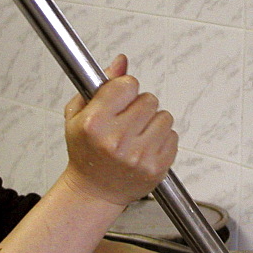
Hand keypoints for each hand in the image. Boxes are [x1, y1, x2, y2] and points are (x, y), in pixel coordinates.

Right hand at [62, 55, 177, 206]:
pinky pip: (173, 136)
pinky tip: (144, 147)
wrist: (95, 191)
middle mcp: (116, 140)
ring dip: (153, 122)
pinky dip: (162, 139)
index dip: (124, 90)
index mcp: (94, 124)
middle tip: (127, 121)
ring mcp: (139, 156)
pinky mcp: (157, 168)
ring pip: (165, 116)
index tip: (119, 100)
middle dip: (140, 106)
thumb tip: (122, 61)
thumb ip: (102, 84)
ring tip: (136, 135)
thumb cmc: (85, 152)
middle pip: (149, 99)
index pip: (128, 85)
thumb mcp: (79, 115)